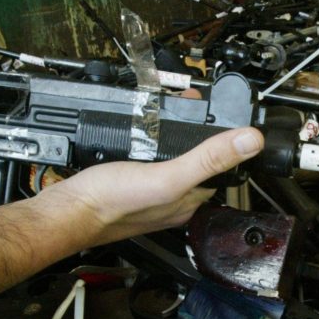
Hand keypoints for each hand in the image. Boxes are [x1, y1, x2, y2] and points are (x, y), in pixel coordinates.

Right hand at [39, 127, 263, 245]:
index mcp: (189, 200)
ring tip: (173, 112)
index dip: (227, 142)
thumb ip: (209, 158)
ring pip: (172, 158)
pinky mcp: (127, 182)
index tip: (229, 118)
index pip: (221, 170)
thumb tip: (251, 142)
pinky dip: (149, 142)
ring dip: (174, 135)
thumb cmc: (112, 203)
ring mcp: (149, 190)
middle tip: (195, 107)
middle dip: (198, 134)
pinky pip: (148, 158)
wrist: (67, 210)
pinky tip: (142, 133)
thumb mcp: (168, 175)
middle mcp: (173, 198)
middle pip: (197, 161)